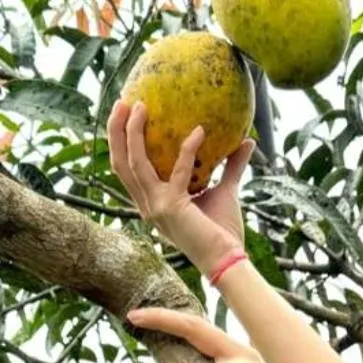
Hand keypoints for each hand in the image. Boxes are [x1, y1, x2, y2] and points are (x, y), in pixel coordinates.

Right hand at [108, 99, 255, 279]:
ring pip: (135, 163)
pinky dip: (188, 149)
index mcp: (152, 203)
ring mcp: (156, 207)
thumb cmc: (223, 231)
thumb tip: (246, 140)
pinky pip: (178, 171)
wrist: (228, 261)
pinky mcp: (172, 208)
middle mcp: (147, 205)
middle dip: (116, 131)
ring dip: (135, 132)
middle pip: (120, 163)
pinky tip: (200, 131)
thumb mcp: (224, 191)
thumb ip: (231, 165)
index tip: (125, 114)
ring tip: (142, 105)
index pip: (126, 169)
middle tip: (123, 101)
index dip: (120, 141)